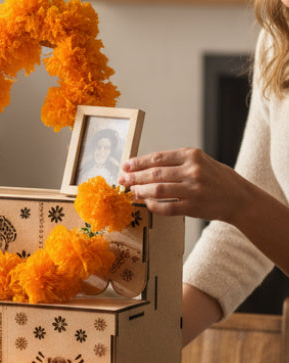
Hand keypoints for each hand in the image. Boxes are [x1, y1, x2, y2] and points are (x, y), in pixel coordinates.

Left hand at [117, 147, 243, 222]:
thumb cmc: (216, 178)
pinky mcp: (194, 207)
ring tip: (132, 191)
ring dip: (141, 191)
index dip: (138, 162)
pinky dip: (154, 206)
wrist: (240, 198)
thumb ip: (175, 163)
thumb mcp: (200, 161)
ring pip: (158, 190)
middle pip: (155, 174)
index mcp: (192, 155)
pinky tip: (147, 203)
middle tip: (122, 179)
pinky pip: (167, 208)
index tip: (126, 165)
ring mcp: (194, 189)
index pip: (158, 157)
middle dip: (135, 177)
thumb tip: (144, 167)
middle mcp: (192, 170)